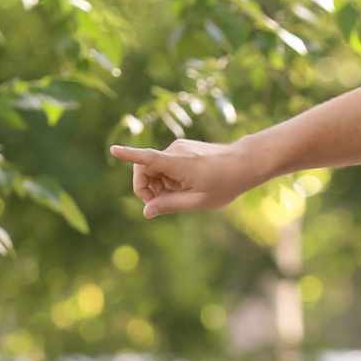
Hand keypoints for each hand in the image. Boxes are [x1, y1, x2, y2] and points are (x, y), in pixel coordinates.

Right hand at [108, 137, 263, 218]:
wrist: (246, 162)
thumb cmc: (226, 183)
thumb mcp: (199, 201)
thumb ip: (170, 205)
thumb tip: (146, 212)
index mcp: (178, 163)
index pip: (148, 158)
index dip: (129, 155)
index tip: (114, 150)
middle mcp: (174, 151)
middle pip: (144, 170)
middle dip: (146, 189)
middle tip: (162, 205)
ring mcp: (178, 148)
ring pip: (154, 169)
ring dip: (159, 185)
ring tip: (181, 195)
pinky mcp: (182, 149)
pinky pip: (164, 165)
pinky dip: (167, 178)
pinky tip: (185, 186)